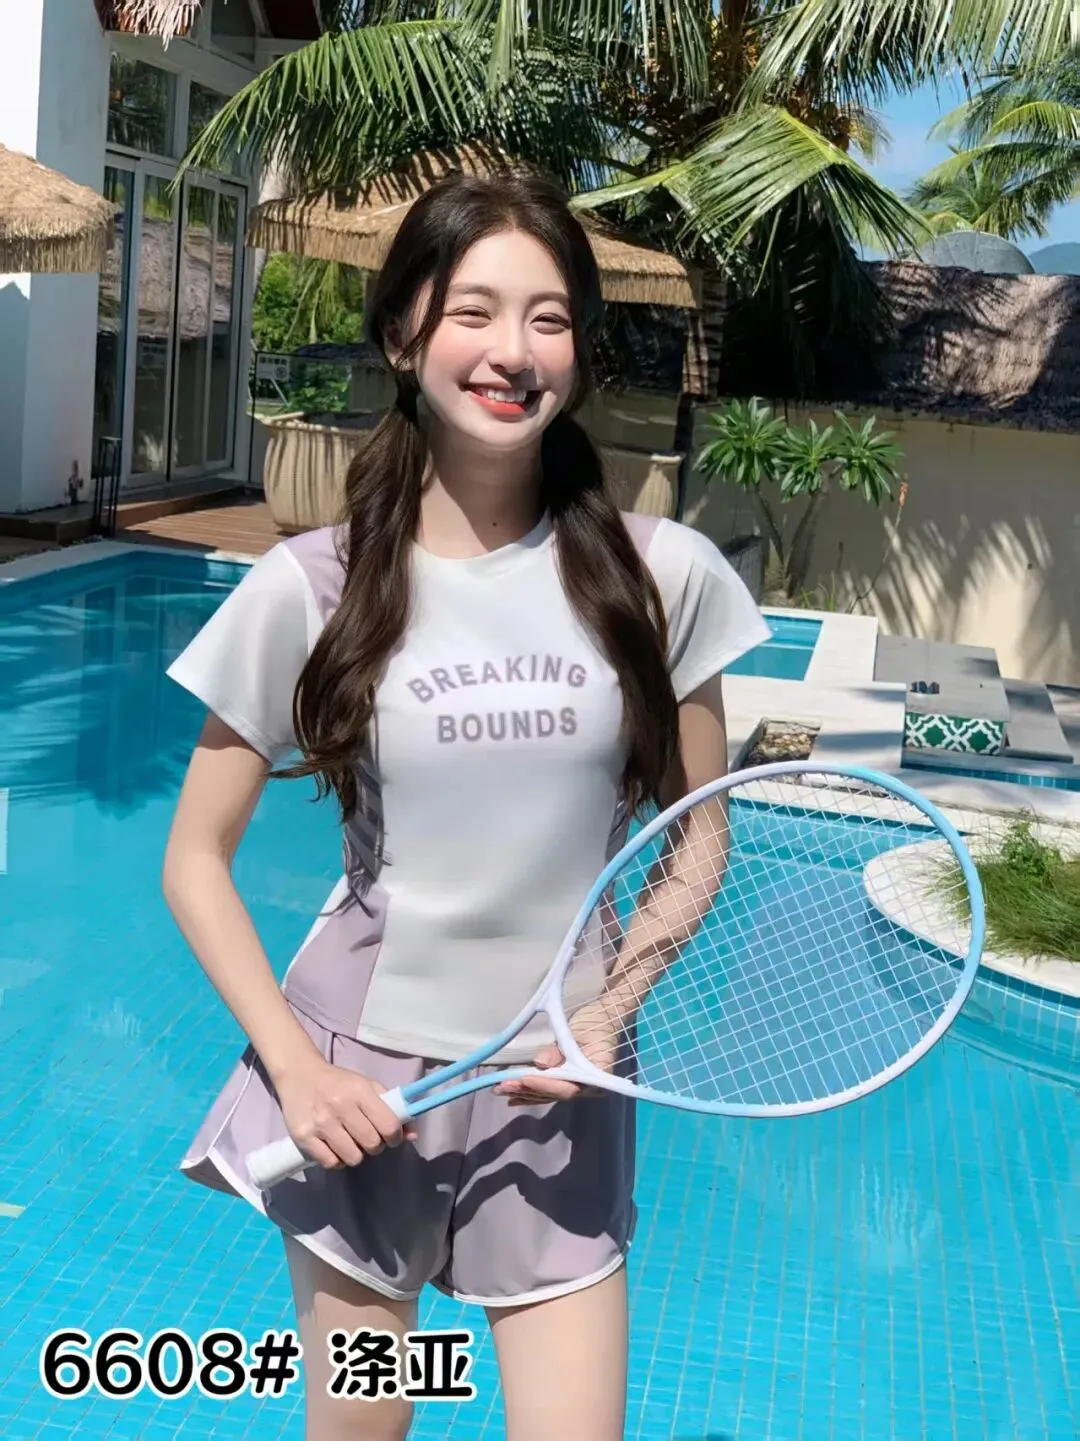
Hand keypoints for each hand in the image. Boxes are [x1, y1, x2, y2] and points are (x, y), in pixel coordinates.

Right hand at [275, 1055, 416, 1169]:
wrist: (299, 1075)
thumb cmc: (338, 1083)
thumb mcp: (367, 1087)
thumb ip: (391, 1108)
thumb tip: (413, 1135)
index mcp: (360, 1091)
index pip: (389, 1125)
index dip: (395, 1137)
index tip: (391, 1137)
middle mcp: (340, 1107)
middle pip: (372, 1144)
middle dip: (375, 1146)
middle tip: (367, 1138)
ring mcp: (321, 1123)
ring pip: (352, 1157)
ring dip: (355, 1154)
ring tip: (349, 1142)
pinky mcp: (303, 1136)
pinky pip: (330, 1163)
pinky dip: (336, 1159)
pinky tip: (334, 1147)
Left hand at [493, 1004, 620, 1105]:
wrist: (606, 1018)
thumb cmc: (595, 1022)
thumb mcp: (578, 1031)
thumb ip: (559, 1050)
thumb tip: (540, 1064)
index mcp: (597, 1076)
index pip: (568, 1088)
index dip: (545, 1085)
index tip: (524, 1079)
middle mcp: (588, 1087)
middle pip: (555, 1093)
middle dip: (528, 1089)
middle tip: (504, 1085)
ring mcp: (578, 1086)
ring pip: (549, 1094)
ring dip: (524, 1093)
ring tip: (501, 1091)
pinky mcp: (569, 1082)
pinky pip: (549, 1091)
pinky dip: (531, 1093)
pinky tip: (514, 1098)